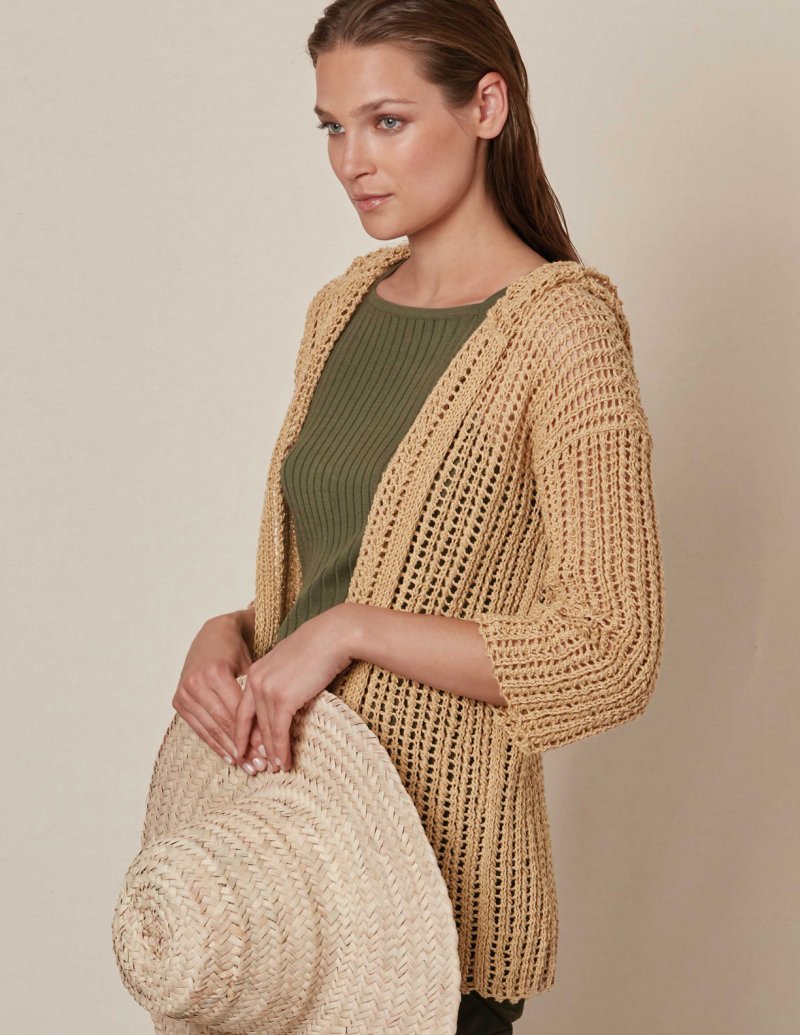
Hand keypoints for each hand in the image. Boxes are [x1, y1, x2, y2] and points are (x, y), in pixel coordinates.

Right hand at [172, 612, 260, 765]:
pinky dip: (214, 743)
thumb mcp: (251, 668)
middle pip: (223, 722)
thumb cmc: (238, 652)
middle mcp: (197, 683)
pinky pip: (198, 728)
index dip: (252, 734)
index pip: (237, 712)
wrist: (213, 636)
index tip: (268, 751)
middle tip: (259, 766)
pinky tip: (228, 757)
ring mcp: (185, 692)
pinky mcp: (179, 700)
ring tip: (246, 766)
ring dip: (229, 750)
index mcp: (216, 672)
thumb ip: (255, 697)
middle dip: (242, 747)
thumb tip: (271, 734)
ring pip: (210, 728)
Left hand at [234, 604, 353, 773]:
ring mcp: (267, 690)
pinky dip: (281, 750)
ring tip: (275, 769)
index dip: (242, 732)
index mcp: (255, 672)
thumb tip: (284, 699)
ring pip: (265, 730)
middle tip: (257, 767)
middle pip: (250, 723)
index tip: (243, 750)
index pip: (242, 709)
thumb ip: (279, 680)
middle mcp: (255, 681)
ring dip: (270, 753)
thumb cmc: (317, 647)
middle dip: (253, 747)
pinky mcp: (283, 699)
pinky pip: (279, 731)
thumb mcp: (289, 663)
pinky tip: (284, 762)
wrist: (333, 636)